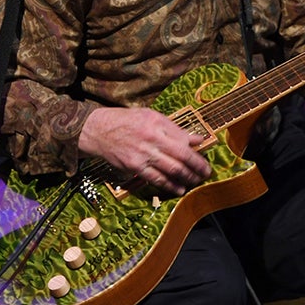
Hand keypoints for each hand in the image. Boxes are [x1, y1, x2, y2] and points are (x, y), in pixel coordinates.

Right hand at [79, 107, 212, 195]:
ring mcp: (143, 154)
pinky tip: (180, 188)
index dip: (196, 150)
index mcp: (156, 123)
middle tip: (207, 172)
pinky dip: (170, 185)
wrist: (98, 130)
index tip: (204, 155)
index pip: (183, 138)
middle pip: (181, 156)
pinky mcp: (135, 167)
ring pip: (172, 169)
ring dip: (188, 177)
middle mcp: (151, 138)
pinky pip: (157, 179)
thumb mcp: (150, 116)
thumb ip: (174, 128)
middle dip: (197, 166)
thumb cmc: (126, 121)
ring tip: (197, 181)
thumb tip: (197, 138)